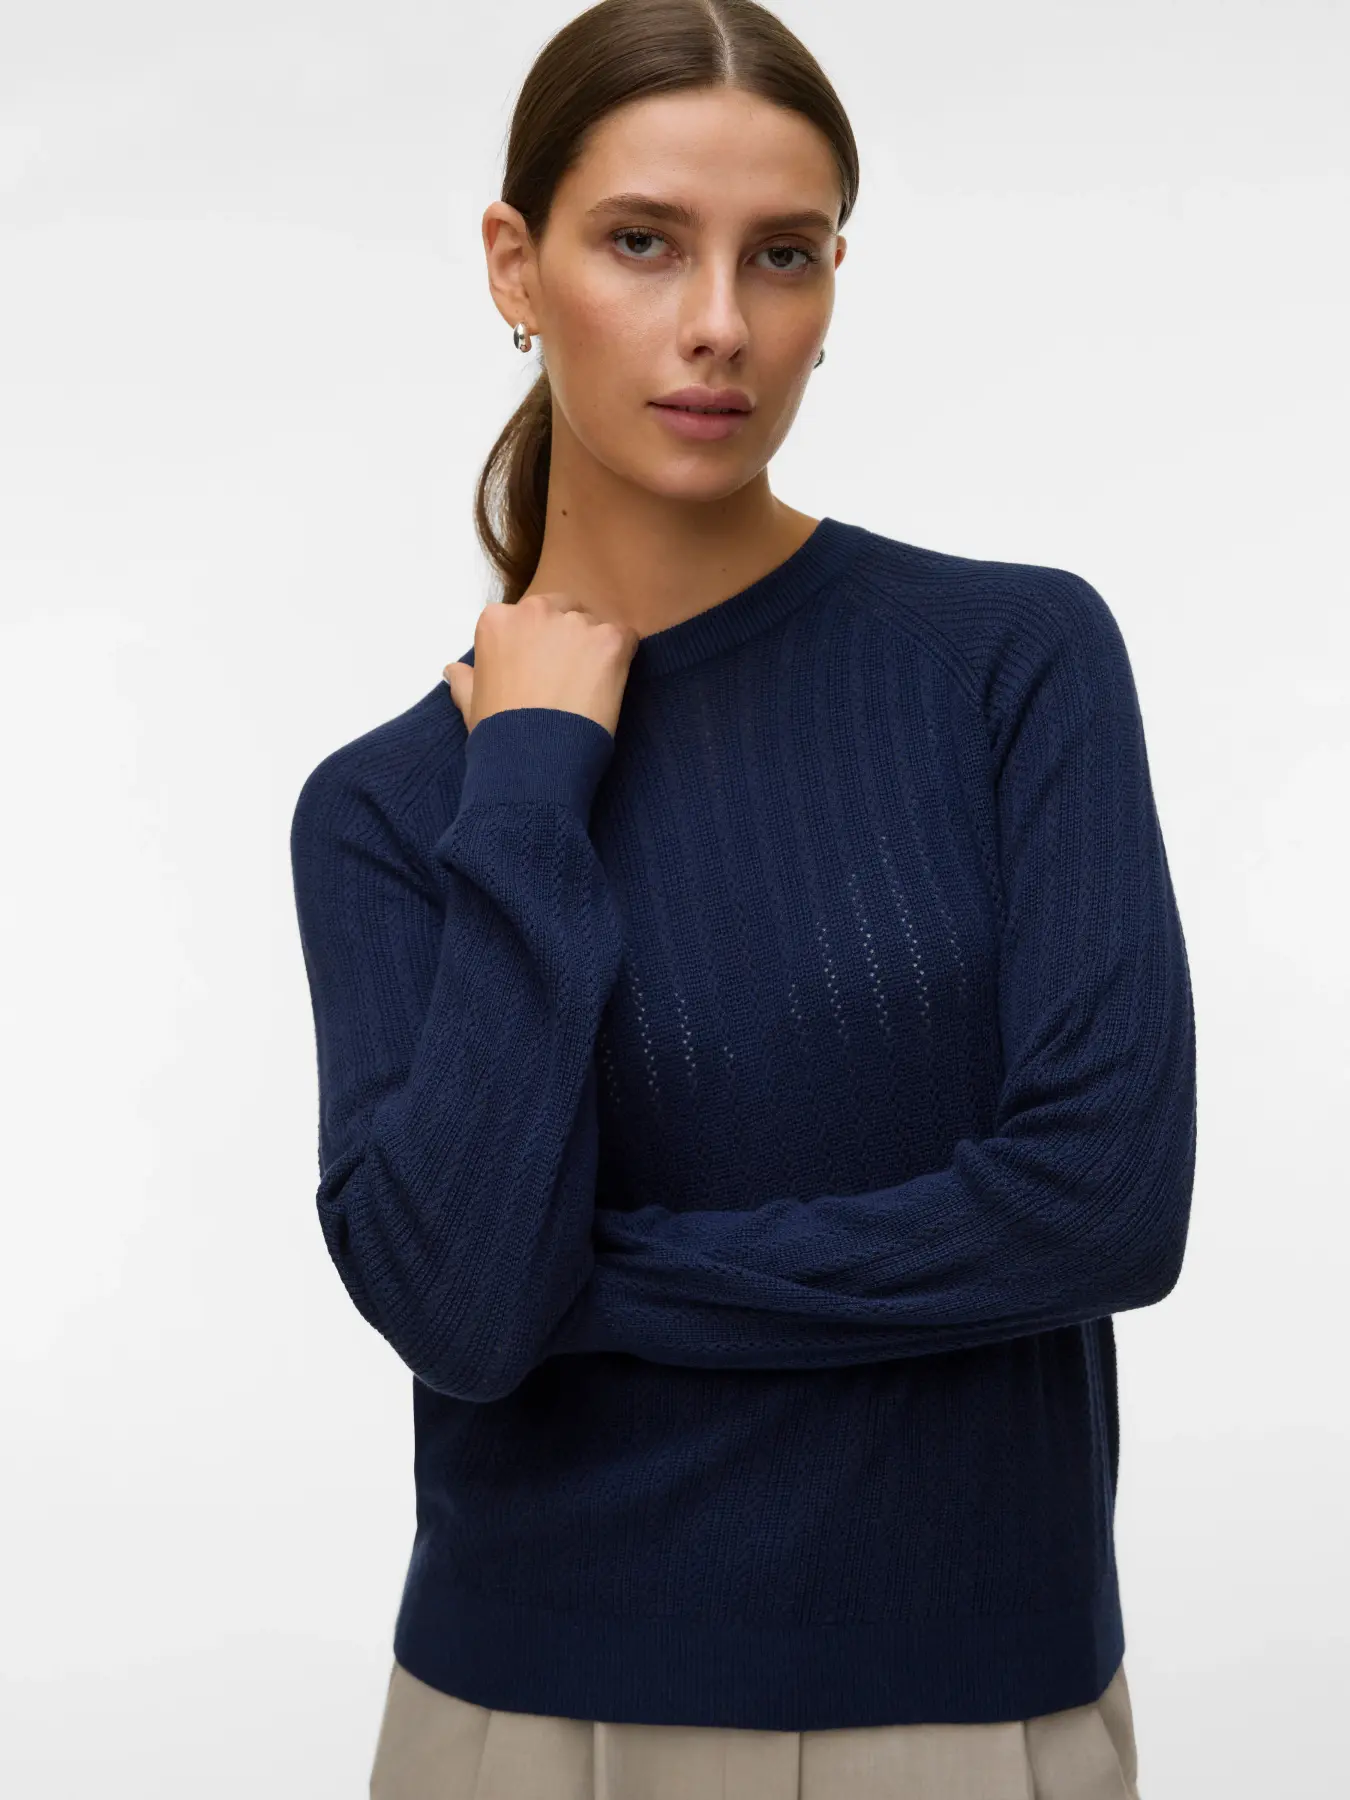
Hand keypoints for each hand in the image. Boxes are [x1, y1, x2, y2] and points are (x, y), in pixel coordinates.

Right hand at [443, 590, 638, 739]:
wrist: (532, 762)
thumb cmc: (500, 736)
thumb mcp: (472, 705)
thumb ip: (465, 680)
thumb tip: (453, 670)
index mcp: (497, 620)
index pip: (531, 617)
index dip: (540, 646)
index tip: (543, 673)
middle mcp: (534, 611)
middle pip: (565, 612)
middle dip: (570, 640)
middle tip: (570, 682)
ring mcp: (574, 624)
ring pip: (595, 627)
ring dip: (596, 652)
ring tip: (588, 692)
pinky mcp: (608, 641)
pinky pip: (626, 639)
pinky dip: (622, 661)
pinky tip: (609, 689)